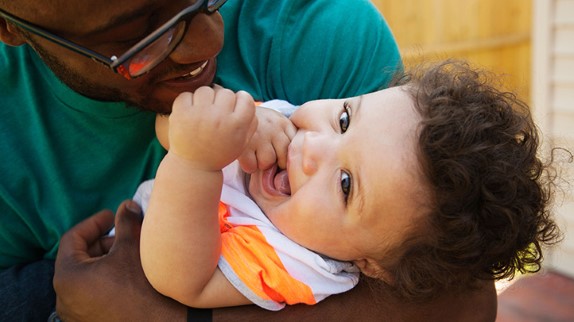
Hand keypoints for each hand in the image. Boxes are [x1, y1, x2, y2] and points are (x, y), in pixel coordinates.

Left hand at [53, 200, 184, 320]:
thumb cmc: (140, 288)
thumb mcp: (131, 249)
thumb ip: (125, 223)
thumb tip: (126, 205)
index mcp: (67, 276)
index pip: (72, 238)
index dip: (94, 223)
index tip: (112, 216)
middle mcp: (64, 297)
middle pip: (79, 257)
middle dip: (102, 242)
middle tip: (124, 235)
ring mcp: (75, 312)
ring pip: (86, 276)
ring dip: (105, 260)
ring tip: (128, 254)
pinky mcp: (87, 320)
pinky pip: (91, 292)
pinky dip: (105, 278)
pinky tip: (127, 274)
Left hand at [168, 86, 257, 170]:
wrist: (193, 167)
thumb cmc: (220, 152)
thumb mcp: (242, 143)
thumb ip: (250, 122)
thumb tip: (245, 99)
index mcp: (237, 125)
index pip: (245, 97)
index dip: (240, 101)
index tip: (233, 109)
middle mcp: (219, 117)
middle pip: (226, 92)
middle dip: (222, 101)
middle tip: (216, 115)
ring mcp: (199, 114)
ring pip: (206, 90)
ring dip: (205, 100)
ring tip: (202, 115)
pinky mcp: (181, 113)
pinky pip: (186, 94)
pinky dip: (187, 103)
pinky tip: (190, 115)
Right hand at [238, 107, 295, 172]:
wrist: (234, 109)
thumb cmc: (259, 123)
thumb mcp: (277, 122)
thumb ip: (287, 136)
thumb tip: (292, 163)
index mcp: (284, 123)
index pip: (294, 147)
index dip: (287, 155)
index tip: (279, 154)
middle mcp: (273, 128)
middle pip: (283, 158)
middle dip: (276, 161)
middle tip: (266, 155)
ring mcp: (258, 136)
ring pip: (267, 163)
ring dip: (261, 163)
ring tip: (255, 154)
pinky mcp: (243, 146)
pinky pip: (251, 166)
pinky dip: (249, 166)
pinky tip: (247, 156)